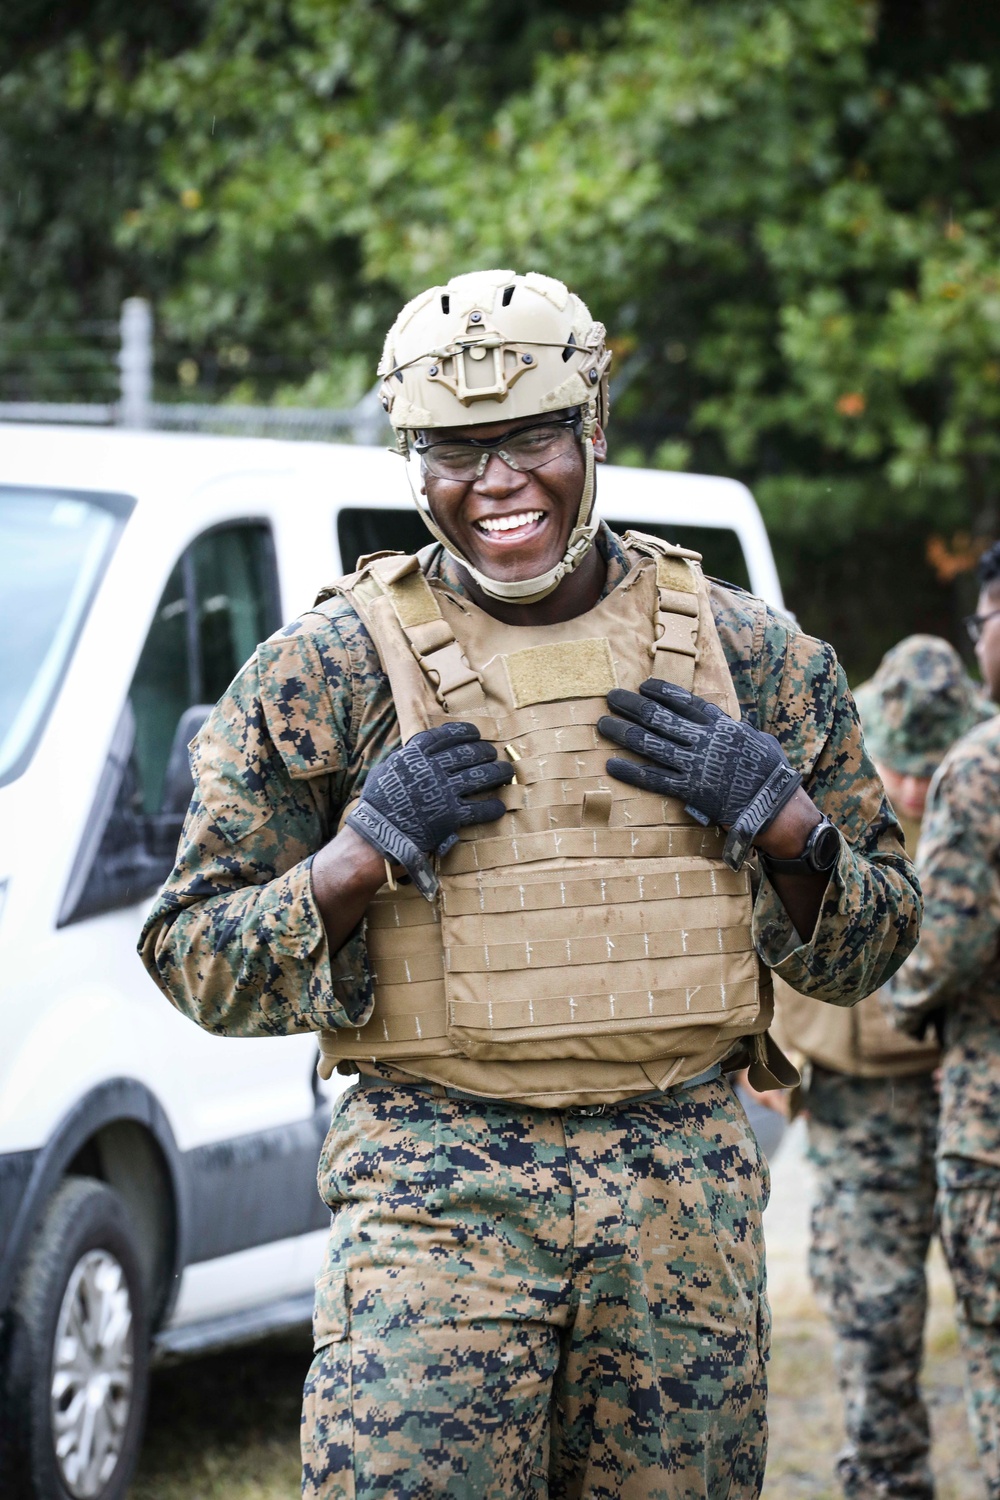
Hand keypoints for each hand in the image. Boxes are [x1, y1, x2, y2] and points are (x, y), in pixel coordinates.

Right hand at [346, 721, 513, 899]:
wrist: (376, 835)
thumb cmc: (377, 804)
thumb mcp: (384, 771)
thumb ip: (403, 759)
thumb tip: (413, 750)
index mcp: (414, 756)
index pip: (445, 736)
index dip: (463, 732)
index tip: (475, 733)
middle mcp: (432, 770)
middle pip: (467, 753)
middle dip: (485, 751)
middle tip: (493, 752)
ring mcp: (443, 792)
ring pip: (479, 777)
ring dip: (497, 772)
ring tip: (507, 771)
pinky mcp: (451, 816)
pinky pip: (479, 810)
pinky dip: (492, 808)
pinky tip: (499, 806)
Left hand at [598, 679, 801, 869]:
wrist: (776, 806)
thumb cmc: (771, 773)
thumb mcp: (758, 740)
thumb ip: (737, 730)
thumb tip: (726, 725)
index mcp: (722, 725)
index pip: (685, 701)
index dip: (661, 691)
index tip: (643, 685)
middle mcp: (705, 740)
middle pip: (660, 717)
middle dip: (632, 705)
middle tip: (611, 697)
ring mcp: (695, 764)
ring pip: (651, 744)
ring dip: (623, 733)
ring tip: (603, 724)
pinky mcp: (690, 789)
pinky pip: (654, 779)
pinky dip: (631, 771)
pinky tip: (611, 765)